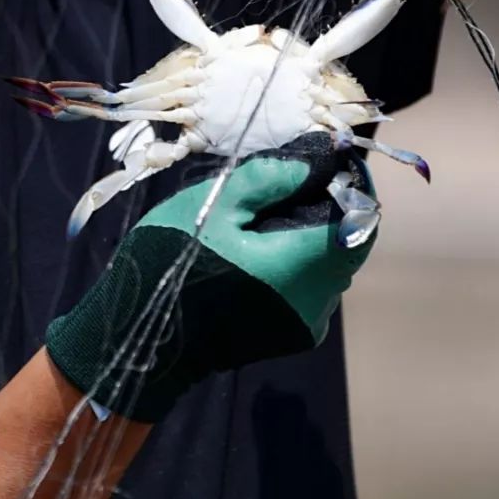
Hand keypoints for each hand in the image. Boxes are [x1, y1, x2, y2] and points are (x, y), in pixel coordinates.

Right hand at [45, 134, 376, 422]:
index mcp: (302, 266)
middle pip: (348, 243)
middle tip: (291, 182)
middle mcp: (317, 300)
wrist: (139, 335)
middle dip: (330, 209)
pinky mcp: (292, 335)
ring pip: (331, 265)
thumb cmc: (170, 261)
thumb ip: (270, 179)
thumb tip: (314, 164)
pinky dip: (299, 262)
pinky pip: (313, 287)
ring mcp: (306, 323)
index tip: (327, 163)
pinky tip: (261, 248)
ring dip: (313, 236)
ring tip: (268, 215)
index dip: (351, 186)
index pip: (359, 219)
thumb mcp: (213, 204)